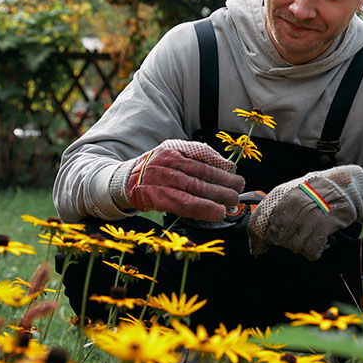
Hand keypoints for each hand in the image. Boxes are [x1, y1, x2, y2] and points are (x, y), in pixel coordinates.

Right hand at [111, 140, 244, 220]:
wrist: (122, 182)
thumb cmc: (153, 170)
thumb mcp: (169, 154)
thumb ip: (192, 156)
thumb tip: (223, 165)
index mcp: (172, 149)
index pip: (200, 153)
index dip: (219, 162)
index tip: (233, 170)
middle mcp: (168, 162)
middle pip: (202, 172)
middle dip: (224, 181)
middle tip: (239, 187)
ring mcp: (162, 180)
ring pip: (196, 188)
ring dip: (218, 196)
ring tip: (232, 201)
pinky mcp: (158, 198)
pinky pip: (185, 204)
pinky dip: (203, 208)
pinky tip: (217, 213)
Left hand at [247, 165, 362, 259]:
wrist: (345, 185)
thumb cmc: (315, 192)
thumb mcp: (291, 193)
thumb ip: (275, 209)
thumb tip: (260, 236)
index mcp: (282, 194)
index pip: (259, 221)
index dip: (258, 239)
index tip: (261, 247)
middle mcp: (294, 202)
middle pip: (276, 237)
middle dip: (282, 243)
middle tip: (292, 241)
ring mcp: (311, 212)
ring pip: (294, 245)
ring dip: (299, 248)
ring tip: (306, 241)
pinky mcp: (327, 222)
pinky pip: (312, 249)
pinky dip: (313, 252)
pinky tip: (317, 245)